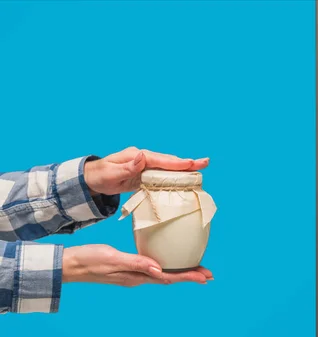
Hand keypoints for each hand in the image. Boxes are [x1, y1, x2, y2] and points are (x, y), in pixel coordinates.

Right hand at [62, 245, 212, 286]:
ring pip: (163, 274)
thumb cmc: (90, 260)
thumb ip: (136, 263)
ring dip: (181, 272)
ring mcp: (133, 274)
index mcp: (137, 276)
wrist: (70, 264)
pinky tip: (169, 263)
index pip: (169, 277)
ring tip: (197, 271)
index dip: (188, 276)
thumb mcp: (113, 258)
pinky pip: (154, 269)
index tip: (206, 276)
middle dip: (190, 275)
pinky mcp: (128, 268)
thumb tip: (159, 270)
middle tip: (209, 275)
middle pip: (170, 277)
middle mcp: (138, 277)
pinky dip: (167, 267)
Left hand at [83, 147, 208, 195]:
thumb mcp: (111, 173)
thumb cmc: (100, 176)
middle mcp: (144, 158)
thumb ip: (128, 167)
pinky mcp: (145, 174)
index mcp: (137, 156)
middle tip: (205, 162)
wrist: (92, 180)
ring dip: (185, 169)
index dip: (176, 162)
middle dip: (187, 163)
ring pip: (168, 168)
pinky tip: (186, 179)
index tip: (191, 163)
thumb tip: (142, 156)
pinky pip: (163, 175)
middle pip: (169, 161)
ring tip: (202, 168)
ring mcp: (145, 166)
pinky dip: (176, 176)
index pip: (160, 160)